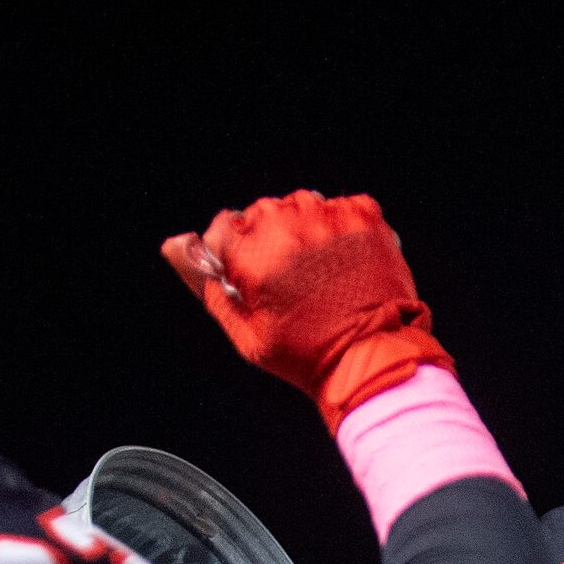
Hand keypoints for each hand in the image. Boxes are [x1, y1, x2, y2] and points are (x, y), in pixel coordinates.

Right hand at [161, 191, 453, 430]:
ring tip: (319, 267)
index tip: (243, 264)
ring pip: (302, 205)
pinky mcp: (364, 215)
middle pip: (262, 213)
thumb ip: (215, 296)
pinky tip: (345, 258)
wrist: (372, 358)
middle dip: (267, 238)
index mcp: (252, 254)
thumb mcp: (247, 339)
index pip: (224, 226)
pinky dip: (341, 226)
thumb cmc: (307, 356)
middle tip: (287, 274)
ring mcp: (328, 217)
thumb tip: (191, 261)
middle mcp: (287, 225)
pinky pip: (341, 207)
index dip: (231, 247)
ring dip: (304, 227)